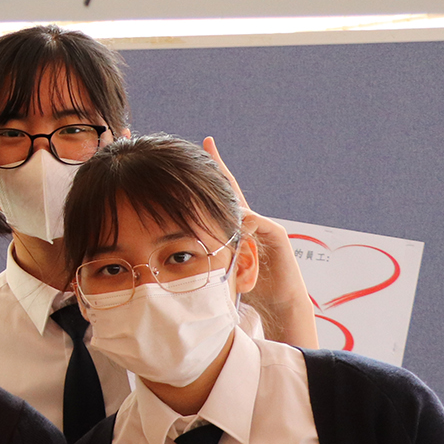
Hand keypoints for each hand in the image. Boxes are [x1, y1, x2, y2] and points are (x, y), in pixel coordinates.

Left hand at [202, 137, 318, 348]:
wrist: (279, 301)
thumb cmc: (248, 286)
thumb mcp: (218, 268)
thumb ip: (200, 257)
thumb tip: (163, 258)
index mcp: (232, 227)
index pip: (215, 197)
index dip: (205, 178)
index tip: (190, 155)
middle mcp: (248, 221)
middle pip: (231, 188)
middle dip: (219, 165)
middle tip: (208, 142)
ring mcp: (263, 225)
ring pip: (242, 204)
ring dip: (227, 197)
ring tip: (214, 189)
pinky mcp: (277, 235)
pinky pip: (259, 222)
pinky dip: (246, 220)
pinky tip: (236, 220)